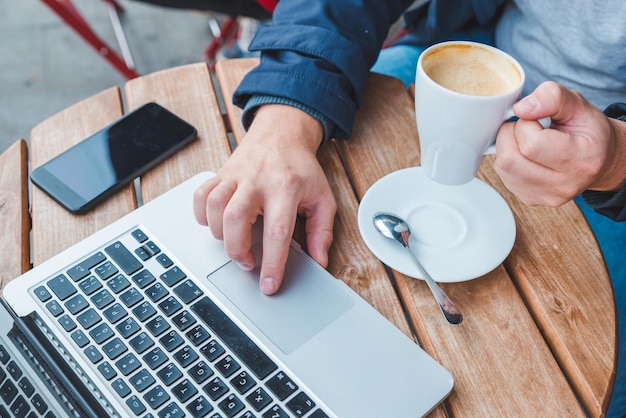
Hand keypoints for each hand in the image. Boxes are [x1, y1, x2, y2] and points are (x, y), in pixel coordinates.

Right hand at [193, 105, 336, 294]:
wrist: (282, 133)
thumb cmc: (301, 168)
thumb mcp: (322, 198)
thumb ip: (322, 231)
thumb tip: (319, 261)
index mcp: (286, 187)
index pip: (277, 232)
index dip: (272, 263)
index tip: (269, 285)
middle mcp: (257, 180)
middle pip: (235, 219)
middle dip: (237, 251)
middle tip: (249, 263)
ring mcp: (235, 175)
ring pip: (215, 207)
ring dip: (220, 235)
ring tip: (236, 244)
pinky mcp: (220, 174)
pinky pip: (201, 195)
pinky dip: (203, 215)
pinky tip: (217, 225)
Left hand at [494, 81, 625, 206]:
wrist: (598, 158)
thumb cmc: (587, 131)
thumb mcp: (577, 104)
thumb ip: (552, 97)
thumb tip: (521, 108)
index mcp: (581, 160)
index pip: (531, 144)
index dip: (525, 124)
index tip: (537, 119)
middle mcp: (563, 185)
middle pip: (510, 160)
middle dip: (510, 135)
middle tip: (527, 128)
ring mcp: (546, 196)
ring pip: (503, 168)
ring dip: (506, 147)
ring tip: (527, 140)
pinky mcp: (531, 199)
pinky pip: (503, 177)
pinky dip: (507, 160)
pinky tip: (525, 154)